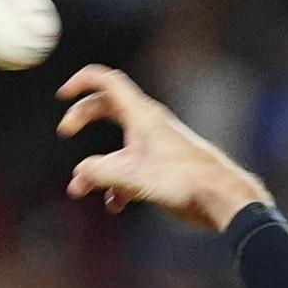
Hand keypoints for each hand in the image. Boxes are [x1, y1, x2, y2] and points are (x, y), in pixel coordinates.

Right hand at [58, 65, 270, 231]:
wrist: (225, 199)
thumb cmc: (187, 184)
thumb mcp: (137, 180)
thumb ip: (104, 175)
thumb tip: (79, 175)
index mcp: (142, 116)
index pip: (107, 81)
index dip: (82, 82)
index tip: (62, 95)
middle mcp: (149, 124)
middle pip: (107, 106)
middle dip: (83, 117)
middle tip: (65, 132)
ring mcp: (156, 144)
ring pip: (117, 145)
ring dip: (97, 164)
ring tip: (81, 189)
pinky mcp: (163, 165)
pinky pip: (131, 166)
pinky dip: (117, 182)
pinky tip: (114, 205)